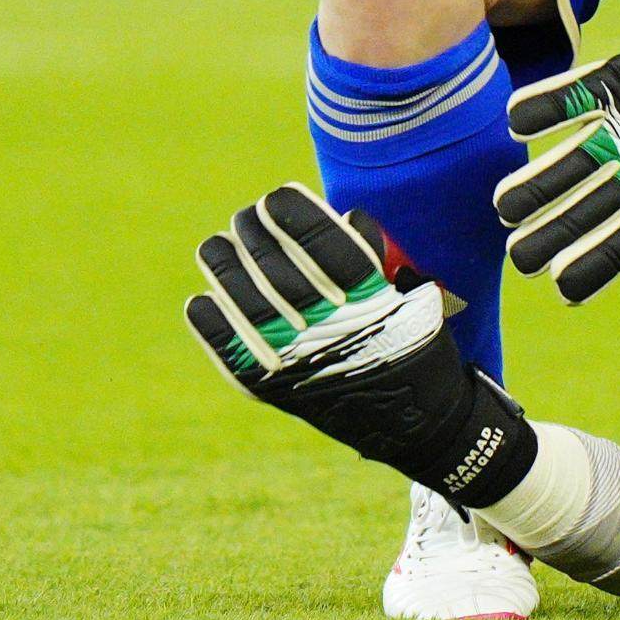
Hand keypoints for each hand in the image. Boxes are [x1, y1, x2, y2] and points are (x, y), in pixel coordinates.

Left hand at [184, 186, 533, 508]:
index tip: (278, 194)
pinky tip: (204, 298)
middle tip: (245, 215)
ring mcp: (300, 364)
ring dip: (225, 272)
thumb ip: (376, 258)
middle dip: (257, 235)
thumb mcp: (413, 298)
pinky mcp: (276, 393)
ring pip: (249, 306)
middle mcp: (334, 332)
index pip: (326, 246)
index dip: (296, 215)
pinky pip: (233, 353)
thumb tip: (343, 215)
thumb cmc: (415, 347)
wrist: (415, 425)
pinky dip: (213, 325)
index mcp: (374, 303)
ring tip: (213, 246)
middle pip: (281, 272)